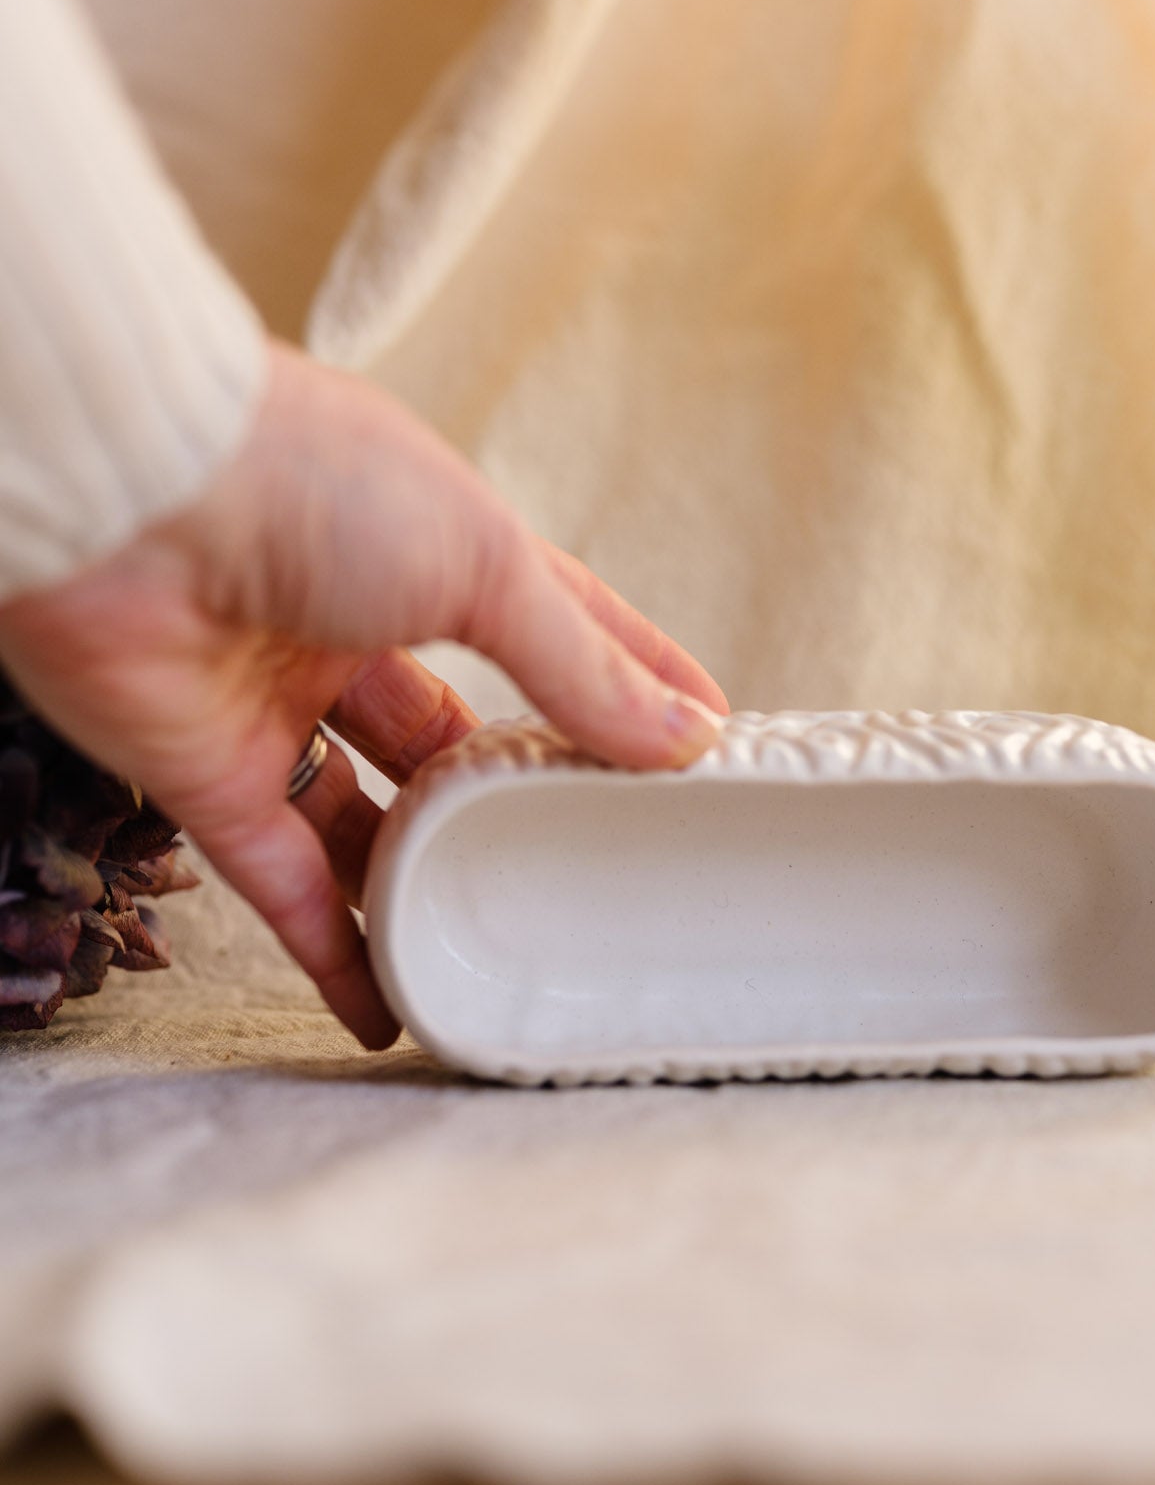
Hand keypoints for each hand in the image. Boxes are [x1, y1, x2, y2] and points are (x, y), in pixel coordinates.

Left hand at [0, 342, 727, 1047]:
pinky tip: (388, 1001)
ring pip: (367, 819)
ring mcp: (279, 704)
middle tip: (596, 863)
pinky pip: (281, 882)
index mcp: (429, 551)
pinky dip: (333, 946)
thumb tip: (683, 739)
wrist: (128, 493)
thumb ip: (578, 662)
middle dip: (514, 799)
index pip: (553, 625)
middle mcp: (354, 627)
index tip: (696, 736)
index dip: (623, 679)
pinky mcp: (206, 775)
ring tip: (501, 948)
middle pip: (453, 738)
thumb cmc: (309, 483)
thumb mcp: (483, 562)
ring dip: (424, 883)